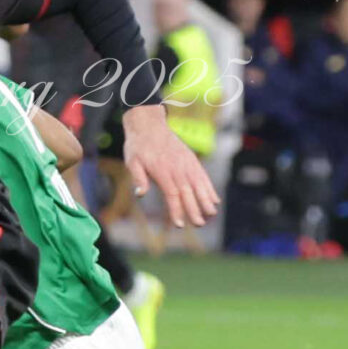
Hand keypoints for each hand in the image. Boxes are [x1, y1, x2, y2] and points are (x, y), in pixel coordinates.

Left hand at [122, 103, 217, 230]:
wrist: (149, 124)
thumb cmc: (138, 146)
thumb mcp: (132, 161)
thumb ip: (138, 177)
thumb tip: (140, 194)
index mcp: (162, 171)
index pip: (172, 194)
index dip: (176, 209)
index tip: (179, 224)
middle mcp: (177, 168)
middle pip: (187, 192)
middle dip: (194, 209)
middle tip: (199, 224)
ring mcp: (186, 163)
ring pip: (199, 184)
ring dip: (206, 200)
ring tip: (212, 214)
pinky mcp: (191, 160)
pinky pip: (203, 176)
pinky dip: (209, 188)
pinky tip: (215, 200)